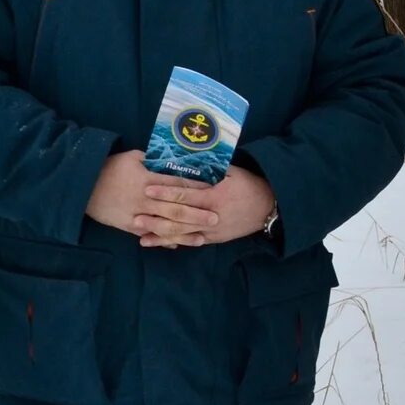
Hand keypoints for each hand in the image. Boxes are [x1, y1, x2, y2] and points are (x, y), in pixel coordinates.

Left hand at [135, 166, 276, 249]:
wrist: (268, 207)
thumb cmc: (249, 185)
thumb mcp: (232, 172)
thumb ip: (210, 169)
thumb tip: (187, 159)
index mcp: (214, 195)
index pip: (185, 194)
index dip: (165, 192)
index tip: (147, 189)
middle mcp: (211, 215)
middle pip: (179, 217)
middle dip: (156, 217)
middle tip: (135, 216)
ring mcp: (212, 230)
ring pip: (182, 234)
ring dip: (160, 235)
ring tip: (140, 235)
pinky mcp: (214, 239)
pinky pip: (191, 242)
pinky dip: (174, 243)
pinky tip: (159, 244)